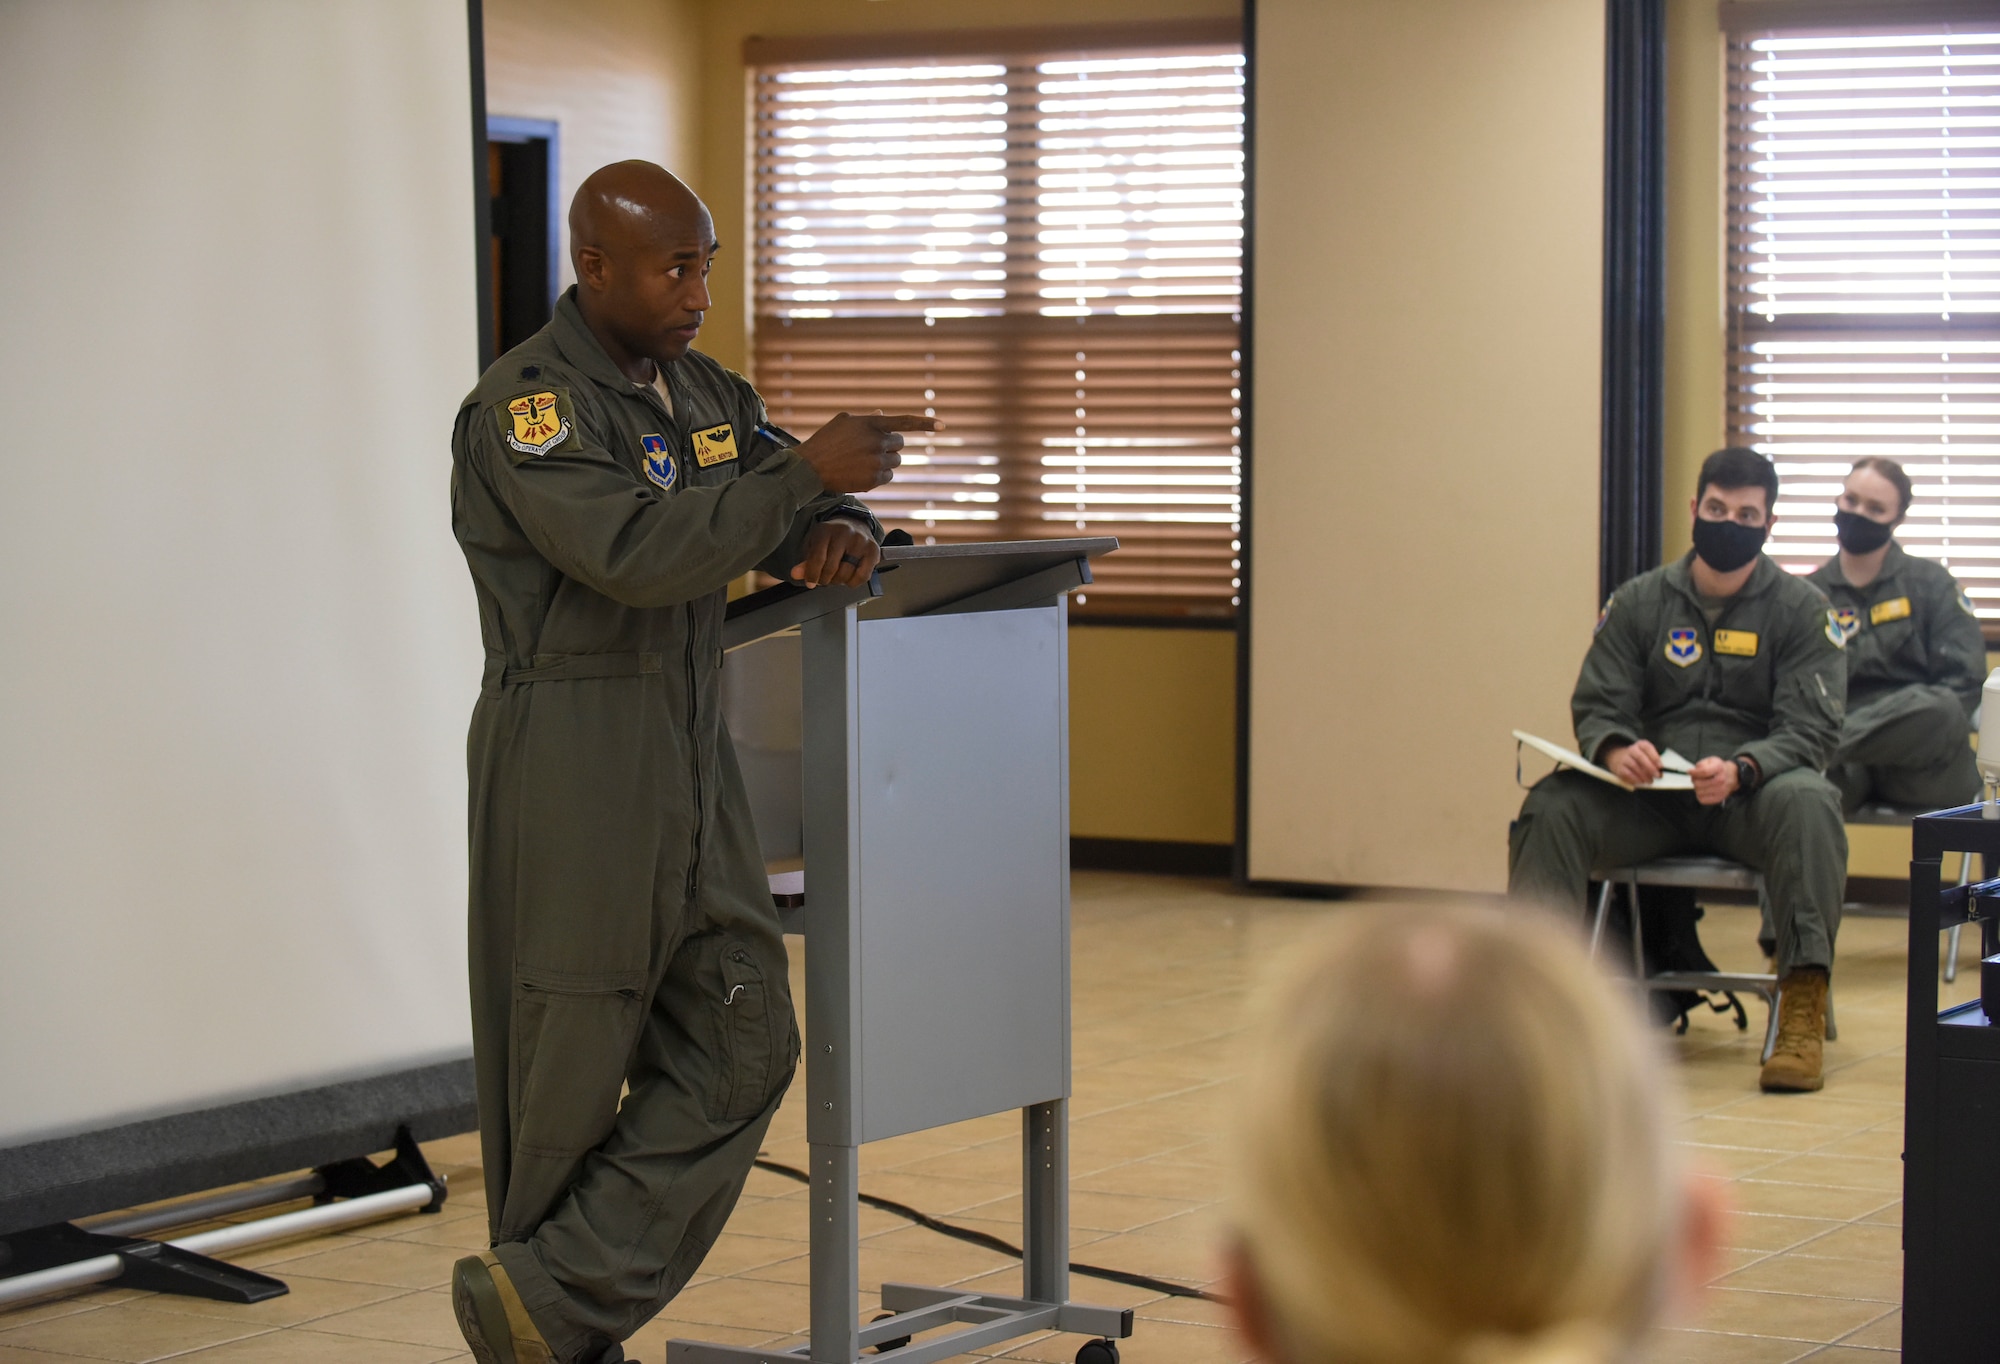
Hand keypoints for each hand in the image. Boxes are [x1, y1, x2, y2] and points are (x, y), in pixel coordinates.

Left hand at [790, 518, 879, 587]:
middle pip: (832, 568)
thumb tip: (796, 574)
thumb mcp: (814, 545)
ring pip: (846, 574)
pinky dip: (853, 582)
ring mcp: (860, 541)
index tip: (810, 583)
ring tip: (835, 576)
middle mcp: (844, 533)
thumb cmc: (831, 538)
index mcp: (825, 530)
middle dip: (824, 579)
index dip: (812, 575)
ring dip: (838, 581)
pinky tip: (848, 577)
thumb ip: (805, 561)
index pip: (817, 558)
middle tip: (823, 579)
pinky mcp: (873, 550)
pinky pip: (862, 576)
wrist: (853, 524)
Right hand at [796, 410, 941, 493]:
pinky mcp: (873, 480)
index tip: (942, 426)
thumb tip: (884, 414)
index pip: (904, 422)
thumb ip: (867, 419)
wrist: (810, 467)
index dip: (925, 423)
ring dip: (885, 461)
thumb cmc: (826, 441)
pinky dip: (880, 475)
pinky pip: (888, 477)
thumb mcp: (845, 422)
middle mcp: (877, 442)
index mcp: (872, 424)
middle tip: (872, 448)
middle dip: (890, 446)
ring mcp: (876, 462)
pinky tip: (862, 472)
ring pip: (895, 462)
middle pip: (900, 445)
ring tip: (863, 461)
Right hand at [1603, 740, 1662, 786]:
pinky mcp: (1619, 767)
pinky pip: (1627, 773)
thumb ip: (1654, 762)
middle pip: (1640, 757)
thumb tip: (1660, 771)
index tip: (1661, 767)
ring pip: (1634, 766)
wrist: (1619, 757)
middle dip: (1650, 767)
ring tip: (1650, 781)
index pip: (1647, 748)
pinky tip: (1641, 782)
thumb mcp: (1647, 755)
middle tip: (1657, 776)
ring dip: (1644, 775)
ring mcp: (1624, 758)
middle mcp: (1632, 749)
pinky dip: (1635, 779)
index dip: (1655, 757)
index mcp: (1641, 745)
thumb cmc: (1639, 758)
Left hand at [1691, 756, 1738, 805]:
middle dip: (1694, 780)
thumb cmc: (1719, 768)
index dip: (1694, 772)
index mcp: (1719, 768)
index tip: (1689, 771)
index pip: (1703, 772)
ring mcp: (1721, 790)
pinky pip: (1703, 800)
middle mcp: (1721, 780)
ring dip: (1697, 788)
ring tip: (1701, 784)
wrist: (1732, 776)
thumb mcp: (1710, 761)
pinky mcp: (1719, 798)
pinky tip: (1703, 790)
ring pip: (1699, 792)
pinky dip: (1700, 795)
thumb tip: (1693, 771)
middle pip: (1699, 783)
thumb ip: (1701, 764)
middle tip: (1696, 778)